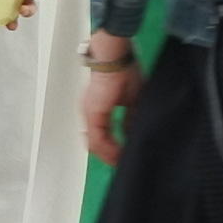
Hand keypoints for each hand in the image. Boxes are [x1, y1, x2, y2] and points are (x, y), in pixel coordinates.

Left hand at [81, 46, 142, 165]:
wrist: (114, 58)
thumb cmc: (123, 72)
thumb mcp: (132, 100)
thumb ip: (129, 119)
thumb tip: (130, 133)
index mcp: (99, 109)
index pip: (103, 134)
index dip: (112, 148)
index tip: (123, 156)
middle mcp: (91, 113)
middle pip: (97, 143)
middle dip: (110, 155)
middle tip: (121, 164)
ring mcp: (90, 115)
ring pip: (96, 145)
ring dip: (109, 155)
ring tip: (121, 162)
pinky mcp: (93, 115)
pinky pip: (97, 140)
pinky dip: (108, 150)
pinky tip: (118, 155)